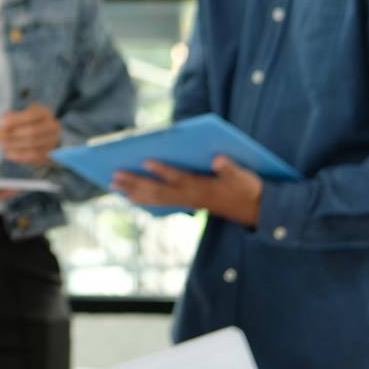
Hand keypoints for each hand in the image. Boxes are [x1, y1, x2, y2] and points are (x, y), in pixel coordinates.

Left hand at [0, 103, 61, 166]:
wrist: (42, 135)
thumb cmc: (27, 122)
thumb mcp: (21, 114)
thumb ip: (12, 117)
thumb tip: (3, 123)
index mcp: (45, 113)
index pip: (31, 115)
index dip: (15, 119)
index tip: (0, 122)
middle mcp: (52, 127)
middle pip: (32, 132)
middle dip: (13, 135)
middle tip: (0, 138)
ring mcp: (52, 142)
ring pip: (33, 146)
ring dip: (15, 147)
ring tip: (3, 146)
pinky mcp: (49, 154)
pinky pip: (33, 158)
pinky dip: (18, 156)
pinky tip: (8, 153)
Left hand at [112, 155, 263, 225]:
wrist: (255, 210)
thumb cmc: (247, 188)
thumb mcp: (245, 177)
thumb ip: (231, 169)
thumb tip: (218, 159)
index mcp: (203, 187)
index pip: (180, 177)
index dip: (163, 170)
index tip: (145, 160)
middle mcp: (191, 196)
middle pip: (159, 190)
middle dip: (136, 183)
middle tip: (114, 176)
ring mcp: (187, 200)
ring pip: (156, 198)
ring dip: (134, 191)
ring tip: (113, 185)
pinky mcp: (187, 202)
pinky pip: (160, 202)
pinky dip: (143, 199)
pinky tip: (129, 195)